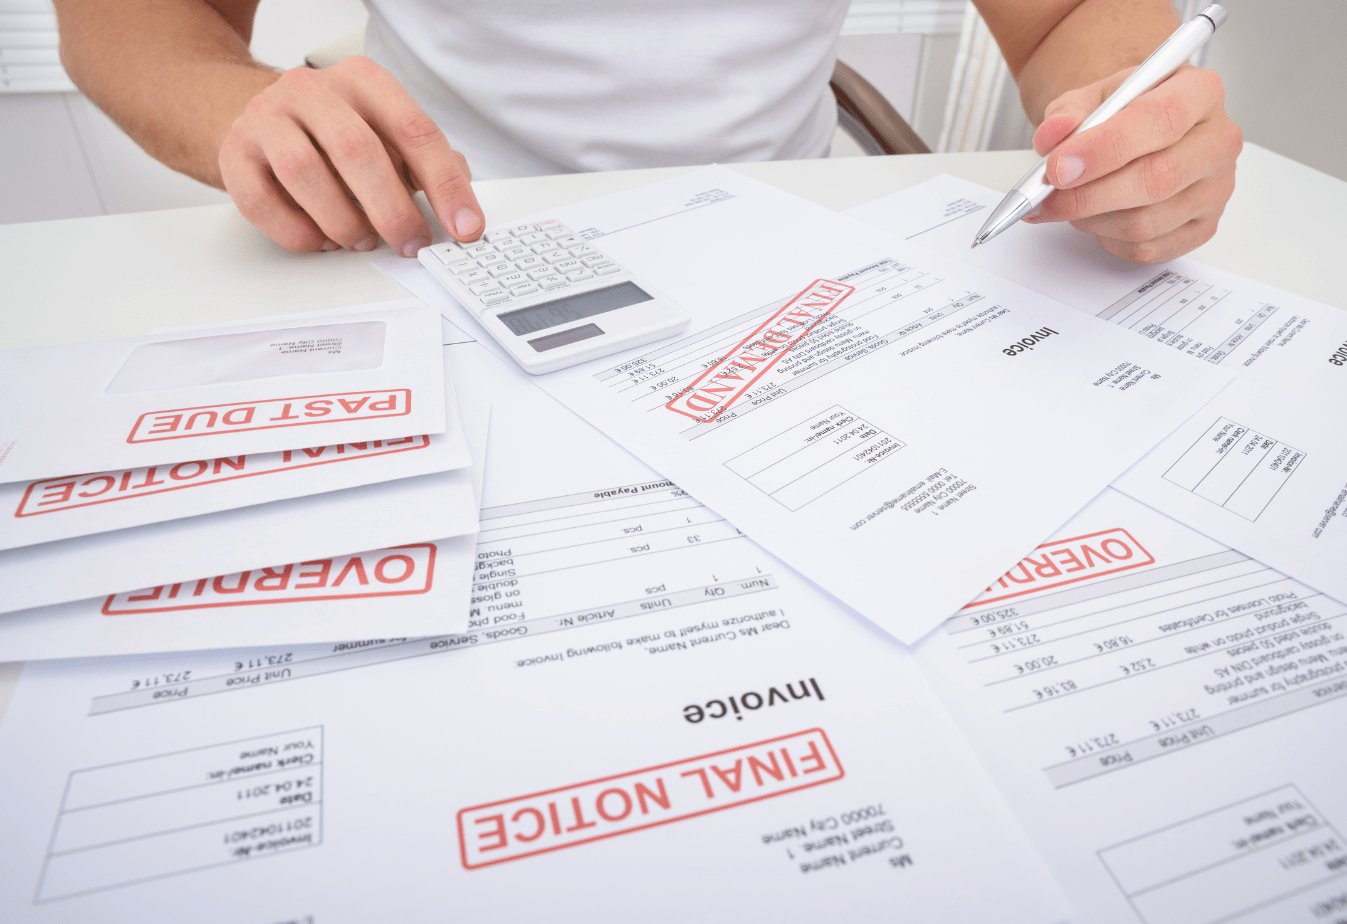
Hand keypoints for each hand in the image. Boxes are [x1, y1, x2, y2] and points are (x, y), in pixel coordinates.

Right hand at [218, 57, 483, 254]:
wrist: (256, 116)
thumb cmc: (331, 132)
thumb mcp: (385, 133)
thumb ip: (427, 163)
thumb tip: (463, 205)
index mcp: (363, 81)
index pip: (414, 130)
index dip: (445, 185)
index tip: (465, 225)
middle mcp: (312, 91)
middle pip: (358, 151)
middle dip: (392, 209)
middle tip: (411, 243)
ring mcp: (267, 118)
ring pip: (305, 174)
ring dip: (343, 221)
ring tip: (362, 240)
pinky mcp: (234, 153)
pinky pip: (263, 202)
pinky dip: (299, 233)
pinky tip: (321, 239)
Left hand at [1024, 64, 1241, 263]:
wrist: (1134, 134)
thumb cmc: (1118, 114)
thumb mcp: (1089, 99)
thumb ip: (1066, 114)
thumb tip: (1052, 136)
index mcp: (1200, 92)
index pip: (1162, 118)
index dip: (1104, 148)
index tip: (1059, 167)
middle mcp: (1219, 140)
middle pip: (1157, 178)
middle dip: (1089, 195)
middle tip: (1048, 197)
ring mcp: (1216, 189)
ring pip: (1146, 221)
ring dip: (1092, 219)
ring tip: (1071, 202)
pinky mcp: (1203, 228)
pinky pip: (1147, 248)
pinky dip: (1108, 238)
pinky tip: (1099, 217)